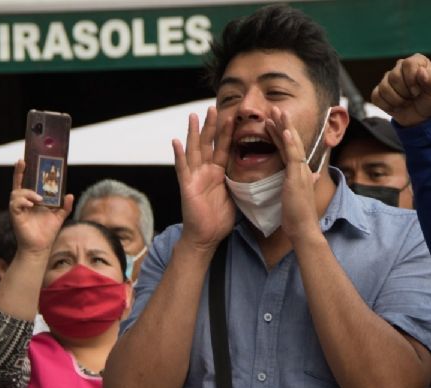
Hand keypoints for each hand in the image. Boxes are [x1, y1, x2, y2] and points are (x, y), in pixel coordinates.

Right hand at [9, 160, 73, 253]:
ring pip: (17, 192)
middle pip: (18, 183)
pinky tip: (32, 204)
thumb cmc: (47, 232)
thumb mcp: (59, 216)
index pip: (26, 182)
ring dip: (28, 192)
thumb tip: (70, 195)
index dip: (24, 171)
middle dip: (19, 172)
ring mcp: (18, 208)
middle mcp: (23, 202)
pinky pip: (15, 203)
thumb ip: (65, 206)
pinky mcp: (16, 215)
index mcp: (32, 200)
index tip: (25, 159)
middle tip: (22, 162)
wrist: (41, 247)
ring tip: (39, 199)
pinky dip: (23, 201)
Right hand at [172, 107, 235, 250]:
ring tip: (194, 116)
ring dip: (194, 133)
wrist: (206, 237)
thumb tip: (255, 174)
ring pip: (194, 150)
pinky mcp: (187, 186)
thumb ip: (238, 182)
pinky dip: (178, 155)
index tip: (233, 117)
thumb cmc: (218, 220)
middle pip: (208, 144)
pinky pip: (182, 168)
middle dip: (211, 126)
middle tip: (213, 107)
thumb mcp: (234, 197)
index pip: (223, 148)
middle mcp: (205, 172)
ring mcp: (194, 177)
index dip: (227, 133)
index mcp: (217, 173)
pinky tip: (175, 141)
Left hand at [265, 107, 320, 240]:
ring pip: (293, 144)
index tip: (274, 122)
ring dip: (285, 126)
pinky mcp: (298, 177)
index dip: (281, 134)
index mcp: (300, 172)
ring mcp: (301, 171)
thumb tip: (314, 176)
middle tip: (275, 109)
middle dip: (283, 124)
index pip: (289, 149)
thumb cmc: (298, 217)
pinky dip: (289, 142)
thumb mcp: (299, 196)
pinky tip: (284, 130)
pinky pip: (293, 156)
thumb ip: (305, 183)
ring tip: (278, 111)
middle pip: (292, 141)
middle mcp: (303, 168)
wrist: (303, 229)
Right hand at [371, 54, 430, 127]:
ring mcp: (388, 79)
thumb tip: (421, 71)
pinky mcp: (380, 91)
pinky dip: (387, 106)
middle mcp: (400, 66)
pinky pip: (376, 97)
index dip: (411, 80)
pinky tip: (396, 107)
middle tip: (413, 98)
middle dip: (405, 93)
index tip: (418, 91)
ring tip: (406, 102)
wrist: (423, 116)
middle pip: (394, 77)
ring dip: (397, 101)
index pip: (408, 64)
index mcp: (416, 61)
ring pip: (384, 88)